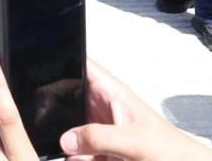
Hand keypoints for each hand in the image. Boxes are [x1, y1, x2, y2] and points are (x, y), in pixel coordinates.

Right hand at [59, 60, 211, 160]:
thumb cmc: (173, 152)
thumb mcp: (135, 141)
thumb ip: (100, 137)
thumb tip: (67, 139)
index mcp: (112, 93)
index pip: (82, 65)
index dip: (61, 60)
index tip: (38, 66)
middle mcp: (102, 109)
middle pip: (67, 98)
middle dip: (54, 109)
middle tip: (44, 120)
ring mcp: (101, 132)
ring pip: (70, 130)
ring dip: (66, 142)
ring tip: (73, 152)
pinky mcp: (101, 153)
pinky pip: (78, 153)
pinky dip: (75, 158)